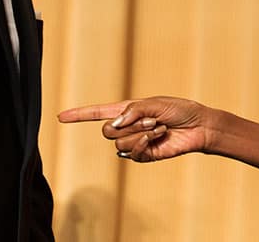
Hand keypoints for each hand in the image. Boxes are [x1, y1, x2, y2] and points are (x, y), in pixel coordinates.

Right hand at [59, 96, 210, 161]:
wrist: (198, 126)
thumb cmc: (179, 109)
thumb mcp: (154, 103)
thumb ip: (132, 111)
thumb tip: (114, 125)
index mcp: (127, 111)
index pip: (97, 113)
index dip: (79, 115)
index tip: (60, 117)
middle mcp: (127, 127)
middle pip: (106, 132)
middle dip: (128, 125)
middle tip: (151, 119)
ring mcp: (135, 143)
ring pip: (120, 144)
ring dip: (141, 133)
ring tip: (158, 127)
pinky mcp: (144, 156)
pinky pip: (132, 153)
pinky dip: (146, 143)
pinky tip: (159, 136)